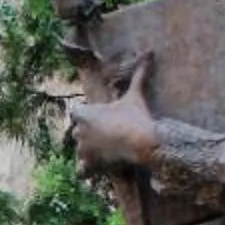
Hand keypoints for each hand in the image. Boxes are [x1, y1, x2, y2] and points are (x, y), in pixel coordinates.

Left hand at [68, 54, 158, 173]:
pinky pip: (80, 171)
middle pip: (76, 131)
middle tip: (104, 135)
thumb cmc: (136, 117)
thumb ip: (139, 75)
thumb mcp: (135, 95)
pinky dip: (86, 171)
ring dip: (88, 151)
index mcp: (84, 113)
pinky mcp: (89, 166)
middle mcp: (78, 131)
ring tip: (105, 151)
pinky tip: (98, 169)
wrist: (142, 142)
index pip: (74, 111)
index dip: (84, 114)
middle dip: (87, 133)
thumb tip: (150, 52)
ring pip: (79, 151)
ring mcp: (82, 150)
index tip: (97, 116)